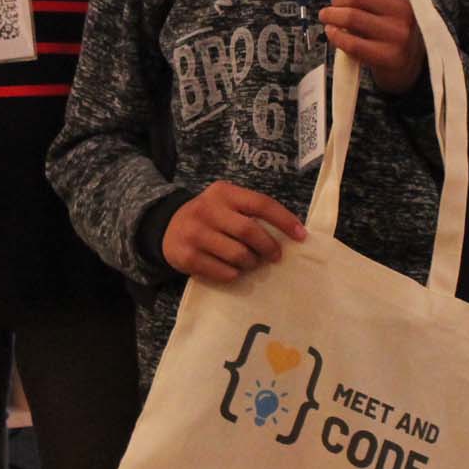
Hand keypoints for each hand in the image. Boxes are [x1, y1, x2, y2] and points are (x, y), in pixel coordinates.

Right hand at [162, 181, 306, 283]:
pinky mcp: (187, 257)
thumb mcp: (226, 204)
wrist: (167, 227)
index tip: (301, 236)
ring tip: (252, 263)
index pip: (261, 204)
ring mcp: (195, 233)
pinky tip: (234, 270)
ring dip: (251, 263)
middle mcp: (208, 210)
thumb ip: (251, 212)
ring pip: (238, 254)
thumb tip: (290, 233)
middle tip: (275, 256)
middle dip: (269, 247)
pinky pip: (223, 272)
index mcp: (224, 193)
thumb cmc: (210, 218)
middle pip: (250, 231)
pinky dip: (235, 274)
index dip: (284, 220)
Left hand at [319, 0, 424, 94]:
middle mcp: (403, 11)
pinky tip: (332, 33)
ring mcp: (398, 35)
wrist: (408, 66)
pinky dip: (335, 36)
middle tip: (333, 7)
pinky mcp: (389, 57)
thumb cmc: (389, 26)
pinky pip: (352, 43)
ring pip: (352, 17)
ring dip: (332, 17)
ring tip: (328, 18)